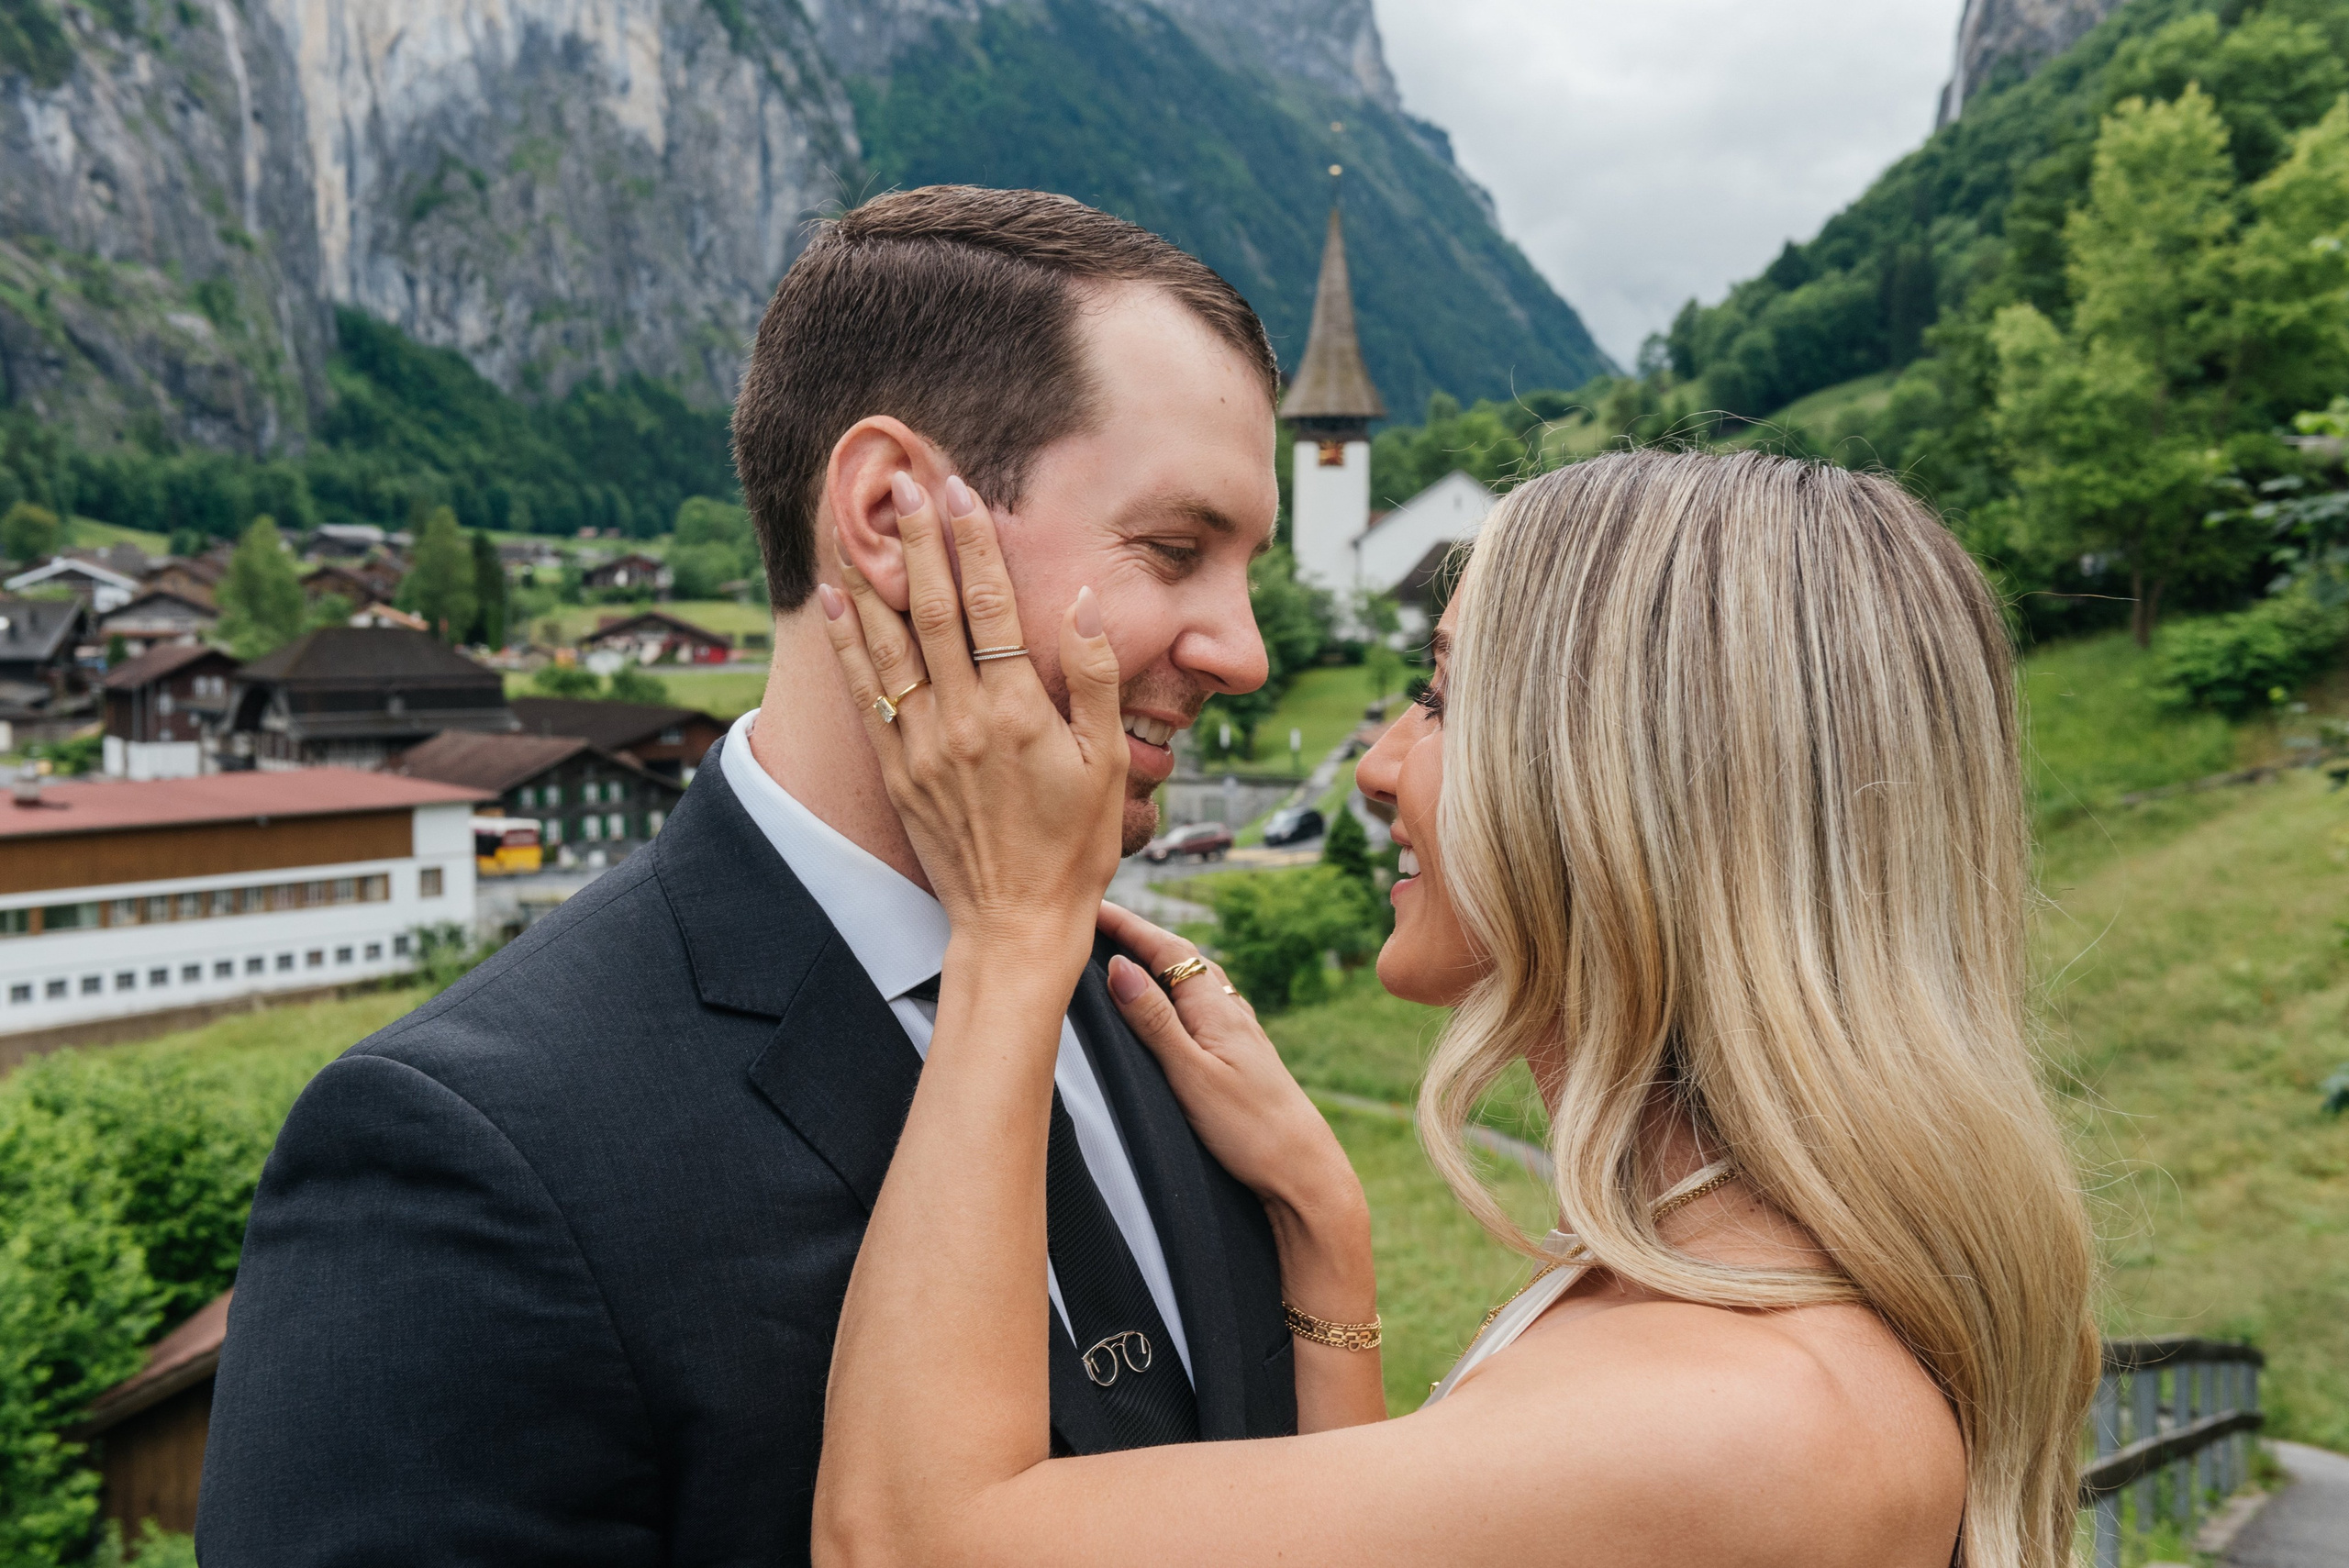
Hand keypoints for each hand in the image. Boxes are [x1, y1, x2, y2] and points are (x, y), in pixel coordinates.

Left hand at [822, 473, 1127, 964]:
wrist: (1016, 924)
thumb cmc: (1076, 847)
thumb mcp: (1109, 764)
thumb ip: (1096, 681)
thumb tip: (1084, 604)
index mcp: (1019, 713)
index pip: (991, 608)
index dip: (975, 545)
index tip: (961, 494)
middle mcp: (964, 721)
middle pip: (934, 611)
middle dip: (918, 541)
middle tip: (904, 483)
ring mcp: (924, 746)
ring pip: (890, 644)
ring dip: (874, 579)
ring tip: (857, 523)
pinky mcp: (898, 772)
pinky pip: (866, 694)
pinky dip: (849, 644)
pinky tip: (836, 604)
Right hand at [1097, 902, 1363, 1237]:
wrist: (1304, 1173)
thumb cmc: (1251, 1130)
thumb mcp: (1190, 1074)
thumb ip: (1154, 1021)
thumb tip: (1120, 966)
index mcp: (1215, 1009)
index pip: (1165, 949)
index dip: (1127, 925)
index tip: (1091, 906)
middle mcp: (1230, 1011)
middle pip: (1181, 957)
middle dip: (1140, 935)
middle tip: (1099, 921)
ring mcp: (1240, 1033)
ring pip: (1195, 980)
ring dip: (1161, 961)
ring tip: (1130, 951)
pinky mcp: (1243, 1057)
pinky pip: (1204, 1005)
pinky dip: (1178, 991)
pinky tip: (1177, 1004)